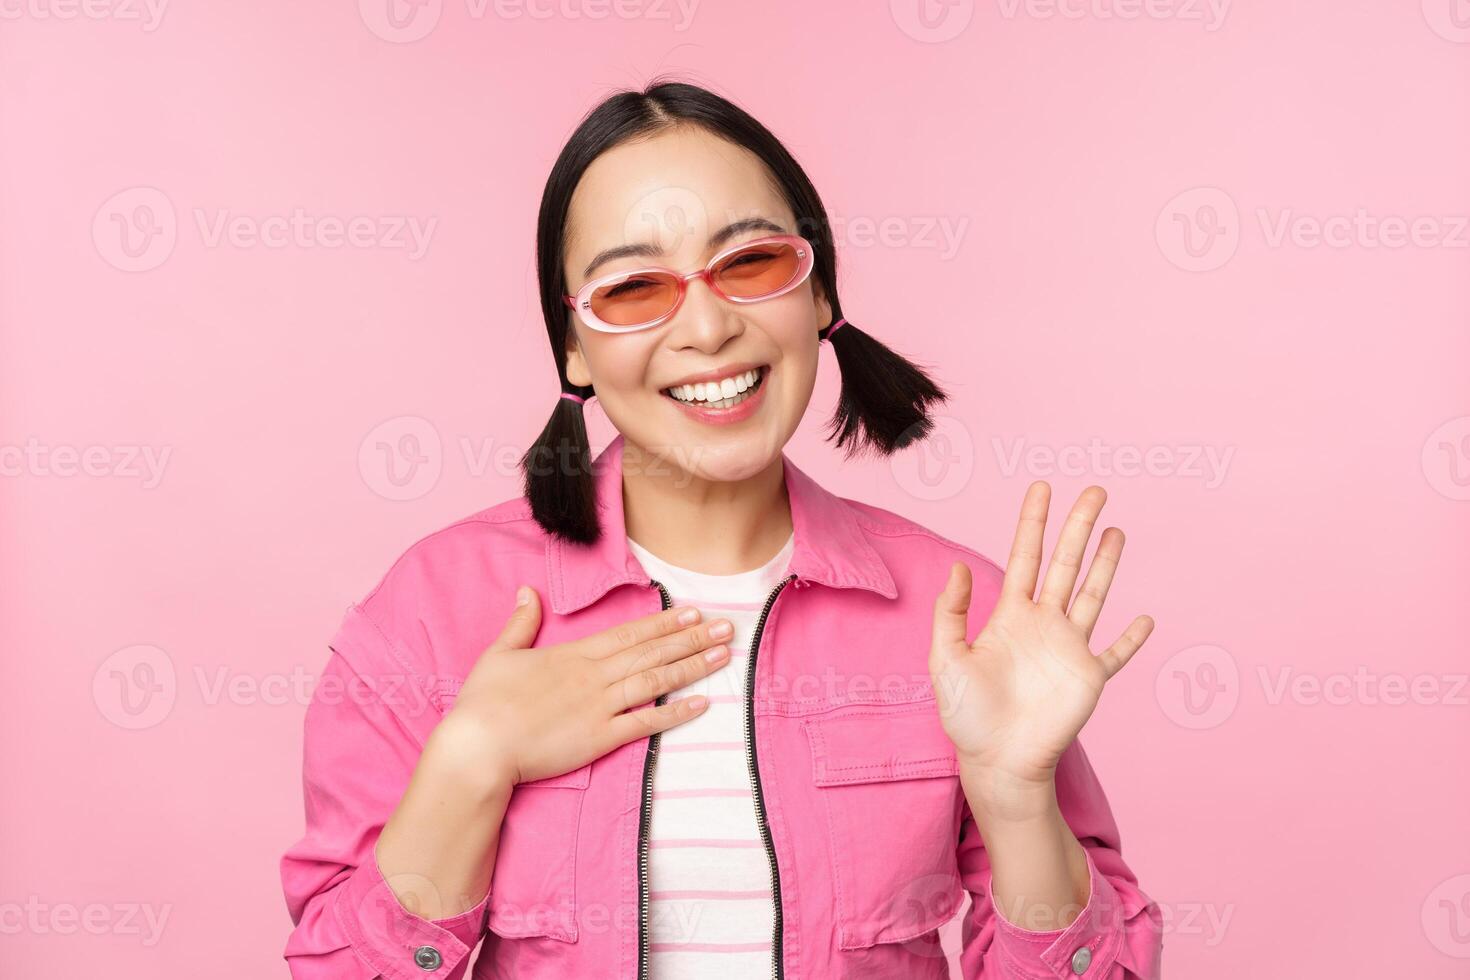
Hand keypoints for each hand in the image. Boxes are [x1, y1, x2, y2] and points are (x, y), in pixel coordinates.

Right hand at [434, 589, 734, 786]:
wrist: (478, 747)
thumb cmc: (483, 704)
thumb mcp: (499, 654)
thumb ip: (520, 623)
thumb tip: (527, 592)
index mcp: (573, 654)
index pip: (628, 634)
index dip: (663, 622)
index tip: (692, 610)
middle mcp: (593, 676)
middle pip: (651, 652)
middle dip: (691, 637)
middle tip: (727, 626)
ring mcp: (599, 707)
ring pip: (656, 681)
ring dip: (692, 667)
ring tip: (723, 655)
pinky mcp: (599, 738)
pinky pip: (645, 724)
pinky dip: (675, 714)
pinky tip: (702, 704)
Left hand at [929, 482, 1153, 802]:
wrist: (995, 761)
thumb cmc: (965, 715)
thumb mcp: (945, 658)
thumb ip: (950, 612)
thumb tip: (960, 567)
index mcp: (1009, 615)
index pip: (1024, 557)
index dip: (1033, 522)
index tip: (1042, 488)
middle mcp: (1042, 624)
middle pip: (1065, 563)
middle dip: (1078, 527)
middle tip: (1095, 491)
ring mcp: (1068, 649)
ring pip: (1092, 595)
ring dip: (1106, 564)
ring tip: (1117, 530)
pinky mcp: (1088, 679)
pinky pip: (1115, 654)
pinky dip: (1131, 639)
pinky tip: (1145, 619)